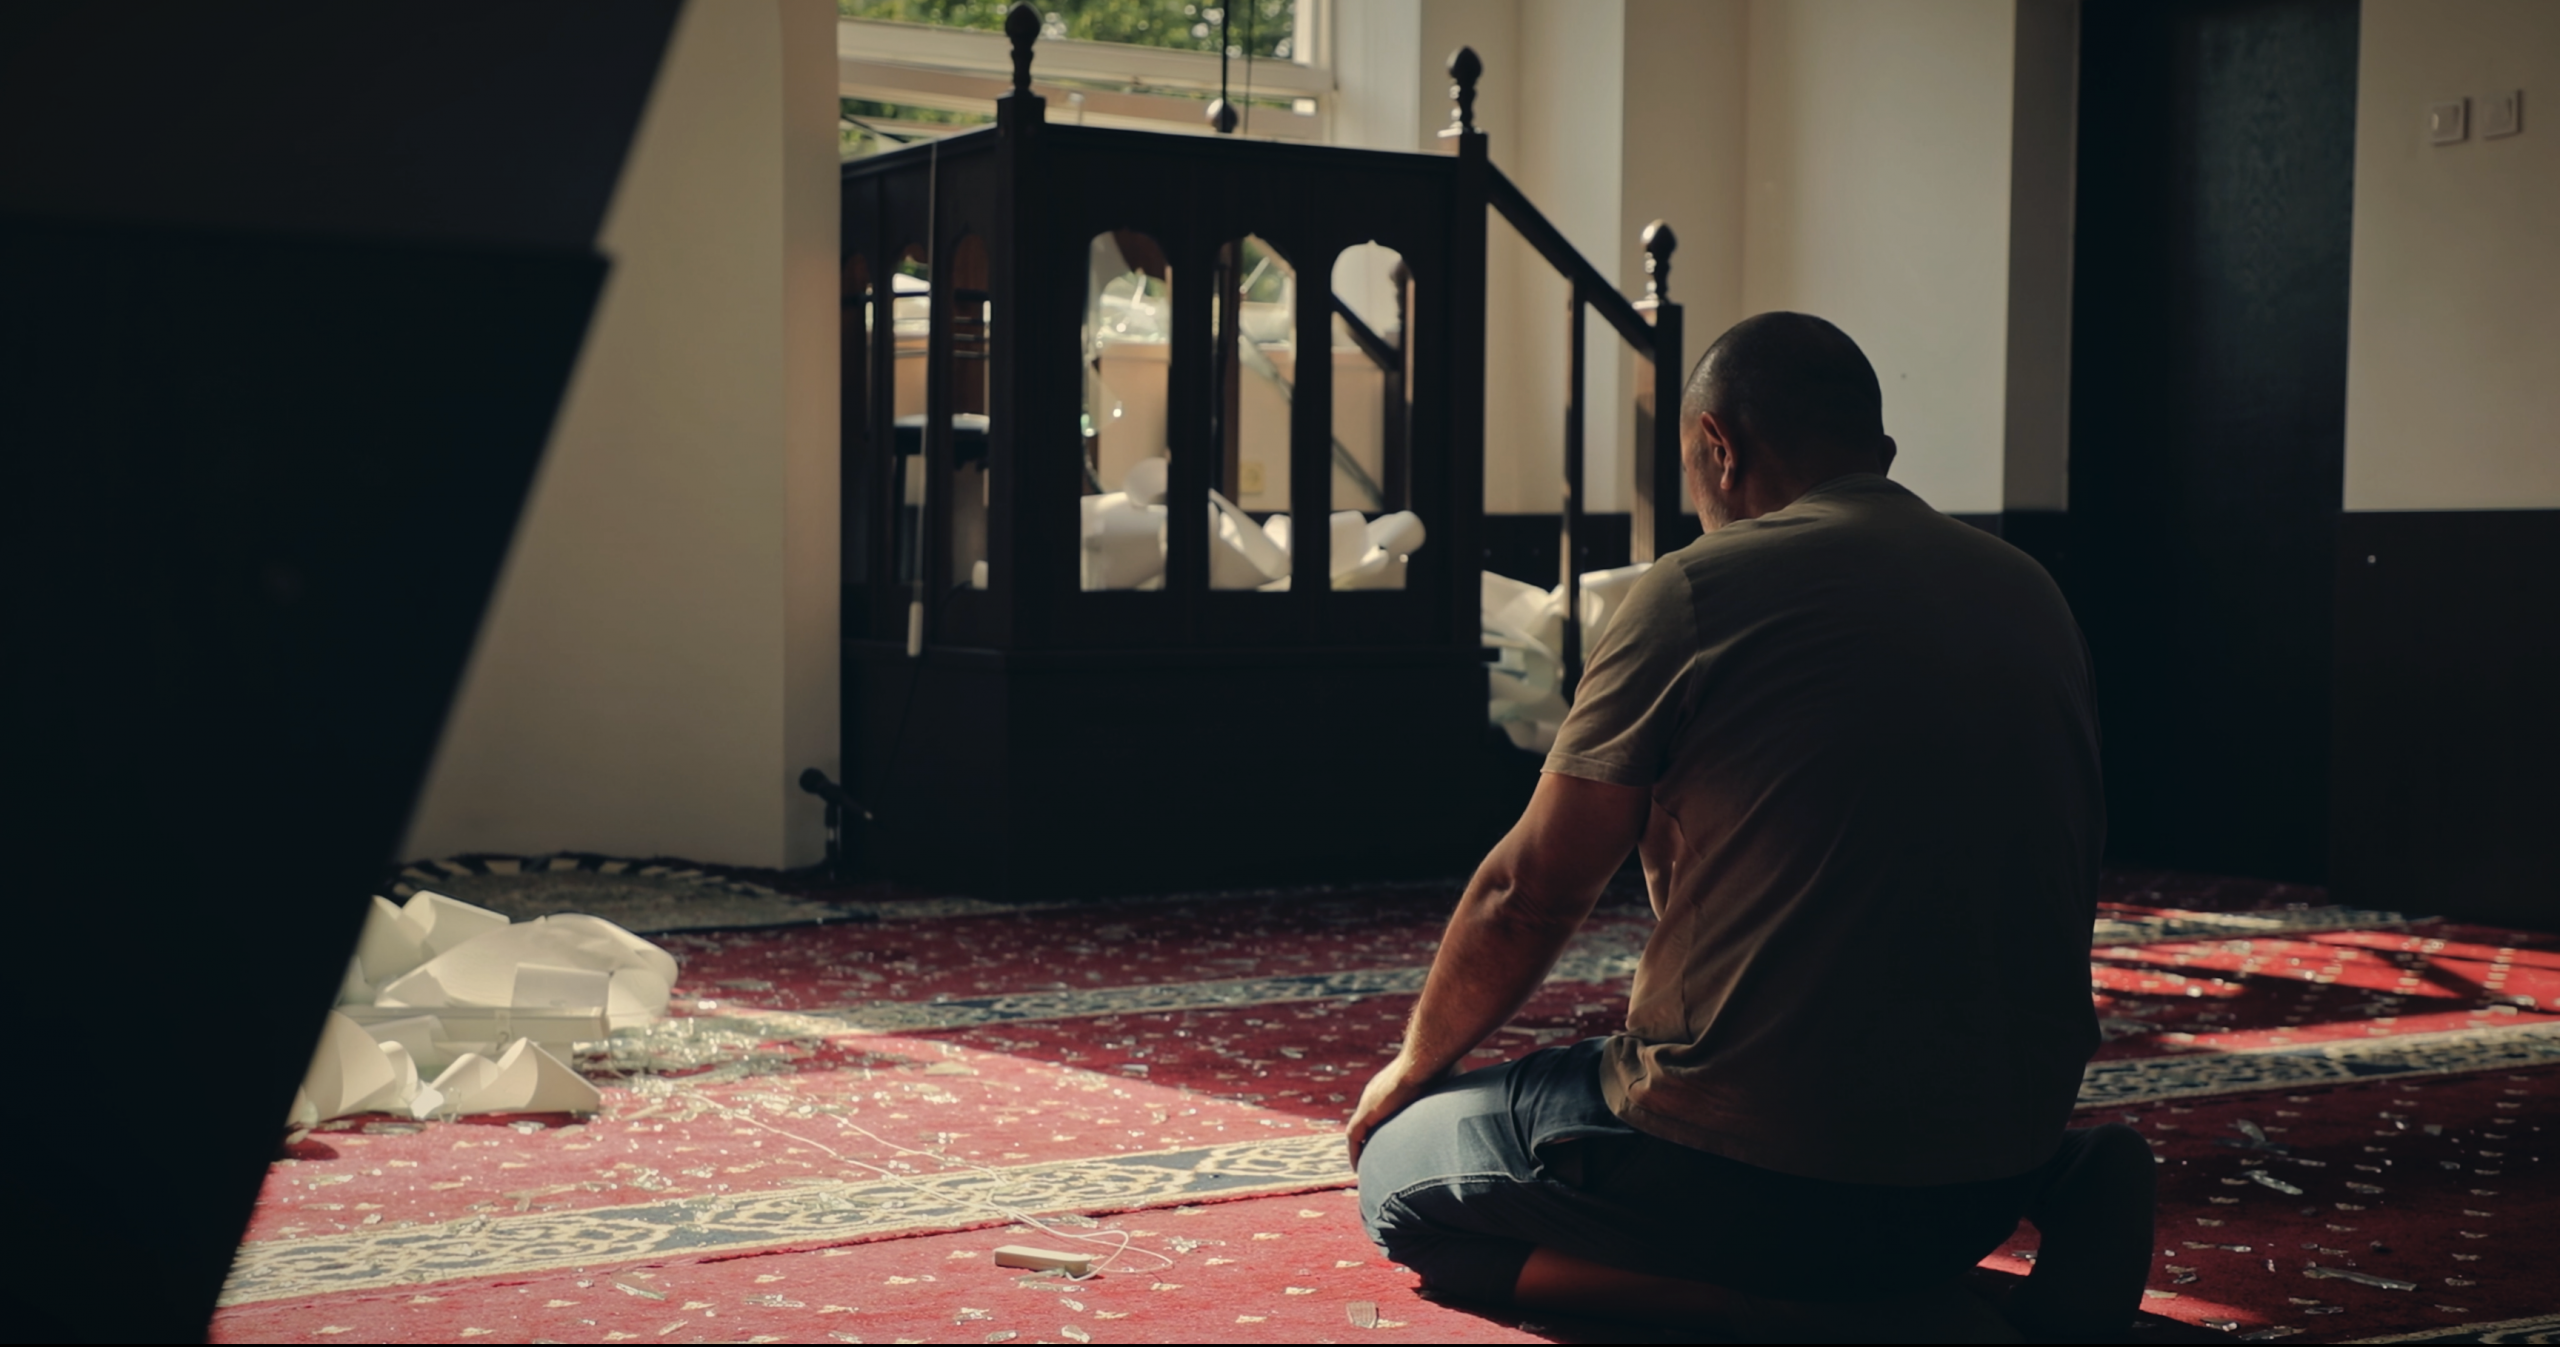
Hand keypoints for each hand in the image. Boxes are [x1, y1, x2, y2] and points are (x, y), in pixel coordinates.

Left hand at [1345, 1055, 1443, 1170]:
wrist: (1424, 1062)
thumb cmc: (1438, 1068)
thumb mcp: (1445, 1085)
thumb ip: (1449, 1097)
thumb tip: (1470, 1107)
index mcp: (1392, 1088)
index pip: (1384, 1110)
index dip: (1386, 1127)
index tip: (1391, 1143)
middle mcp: (1376, 1095)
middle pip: (1369, 1122)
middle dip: (1371, 1140)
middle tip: (1377, 1160)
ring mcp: (1369, 1103)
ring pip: (1359, 1131)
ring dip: (1360, 1148)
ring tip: (1364, 1168)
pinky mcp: (1366, 1112)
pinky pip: (1354, 1136)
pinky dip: (1354, 1151)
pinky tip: (1357, 1167)